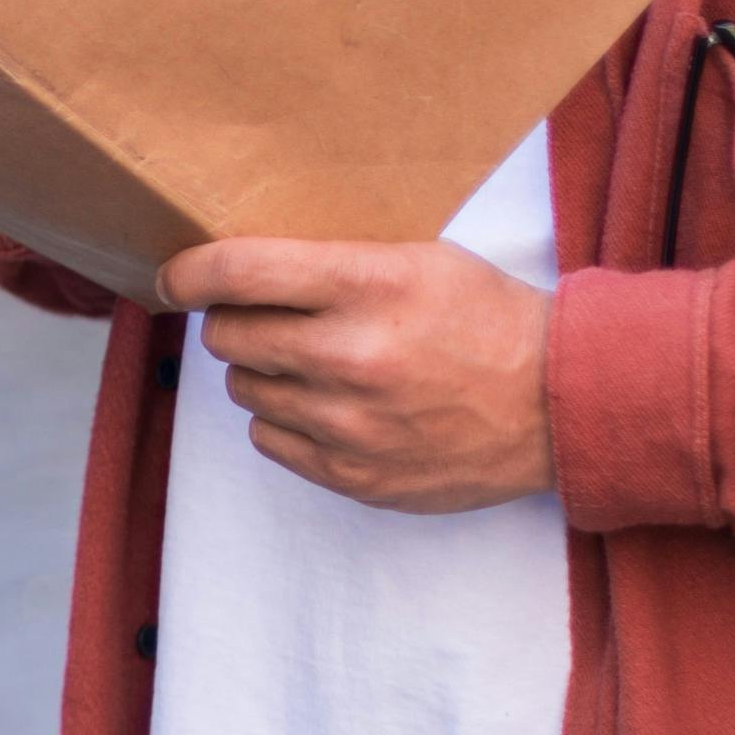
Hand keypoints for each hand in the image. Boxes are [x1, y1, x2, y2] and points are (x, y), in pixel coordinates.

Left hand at [158, 238, 553, 513]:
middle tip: (268, 317)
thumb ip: (329, 260)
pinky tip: (330, 405)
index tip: (175, 277)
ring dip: (265, 371)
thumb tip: (235, 263)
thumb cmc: (484, 319)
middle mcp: (350, 356)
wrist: (559, 405)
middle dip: (235, 321)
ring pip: (245, 388)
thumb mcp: (415, 258)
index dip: (189, 272)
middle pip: (226, 335)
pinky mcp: (354, 476)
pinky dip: (286, 420)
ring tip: (315, 362)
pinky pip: (269, 440)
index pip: (236, 271)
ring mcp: (350, 424)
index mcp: (368, 286)